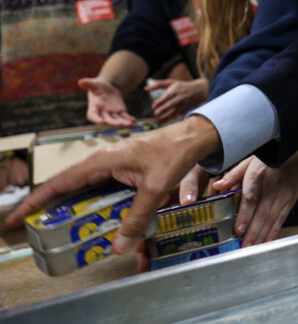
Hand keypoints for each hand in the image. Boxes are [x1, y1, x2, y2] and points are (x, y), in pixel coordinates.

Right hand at [4, 116, 221, 254]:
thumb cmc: (173, 154)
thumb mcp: (153, 188)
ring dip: (70, 205)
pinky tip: (91, 217)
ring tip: (57, 226)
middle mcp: (101, 161)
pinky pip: (99, 187)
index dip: (36, 200)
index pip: (60, 183)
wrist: (193, 136)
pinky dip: (91, 202)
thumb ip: (136, 218)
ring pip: (83, 188)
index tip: (16, 217)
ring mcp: (112, 164)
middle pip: (66, 186)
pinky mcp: (123, 168)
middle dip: (48, 206)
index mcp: (101, 161)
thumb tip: (118, 247)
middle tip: (33, 227)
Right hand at [79, 76, 135, 127]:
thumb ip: (88, 84)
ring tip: (130, 124)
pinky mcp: (120, 111)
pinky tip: (134, 121)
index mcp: (94, 107)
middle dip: (113, 122)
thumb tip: (80, 81)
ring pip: (117, 120)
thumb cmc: (98, 86)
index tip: (101, 122)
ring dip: (123, 122)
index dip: (96, 119)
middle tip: (120, 124)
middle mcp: (102, 112)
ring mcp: (112, 113)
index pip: (93, 115)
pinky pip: (125, 116)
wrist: (107, 87)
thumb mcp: (94, 83)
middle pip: (107, 119)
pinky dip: (129, 119)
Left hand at [148, 78, 208, 122]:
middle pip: (171, 104)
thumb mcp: (171, 82)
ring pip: (174, 112)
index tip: (153, 106)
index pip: (167, 96)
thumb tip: (145, 89)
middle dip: (164, 109)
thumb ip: (158, 84)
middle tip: (156, 113)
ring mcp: (183, 105)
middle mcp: (179, 98)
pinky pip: (178, 116)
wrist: (199, 90)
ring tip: (158, 122)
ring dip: (166, 118)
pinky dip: (172, 121)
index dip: (160, 101)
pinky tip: (165, 124)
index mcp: (175, 90)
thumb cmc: (181, 86)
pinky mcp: (185, 110)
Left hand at [211, 149, 297, 245]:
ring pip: (271, 219)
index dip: (245, 215)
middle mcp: (272, 188)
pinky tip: (266, 242)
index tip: (238, 229)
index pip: (251, 198)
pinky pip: (281, 219)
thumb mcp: (250, 161)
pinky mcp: (290, 203)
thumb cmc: (272, 159)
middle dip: (252, 233)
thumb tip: (217, 186)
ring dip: (261, 236)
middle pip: (262, 214)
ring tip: (250, 248)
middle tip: (242, 247)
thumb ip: (234, 174)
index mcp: (259, 175)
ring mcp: (283, 197)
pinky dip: (274, 232)